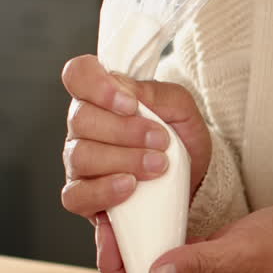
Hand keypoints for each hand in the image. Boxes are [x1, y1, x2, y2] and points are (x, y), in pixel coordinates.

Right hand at [59, 54, 211, 219]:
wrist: (197, 180)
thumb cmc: (181, 140)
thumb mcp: (182, 109)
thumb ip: (156, 93)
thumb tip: (126, 87)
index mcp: (101, 98)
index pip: (78, 75)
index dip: (97, 85)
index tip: (131, 104)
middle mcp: (83, 128)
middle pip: (81, 119)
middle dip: (125, 131)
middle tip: (161, 141)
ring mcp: (79, 163)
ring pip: (81, 157)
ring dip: (124, 160)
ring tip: (158, 166)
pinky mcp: (83, 197)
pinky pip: (76, 196)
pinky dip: (103, 191)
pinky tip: (130, 187)